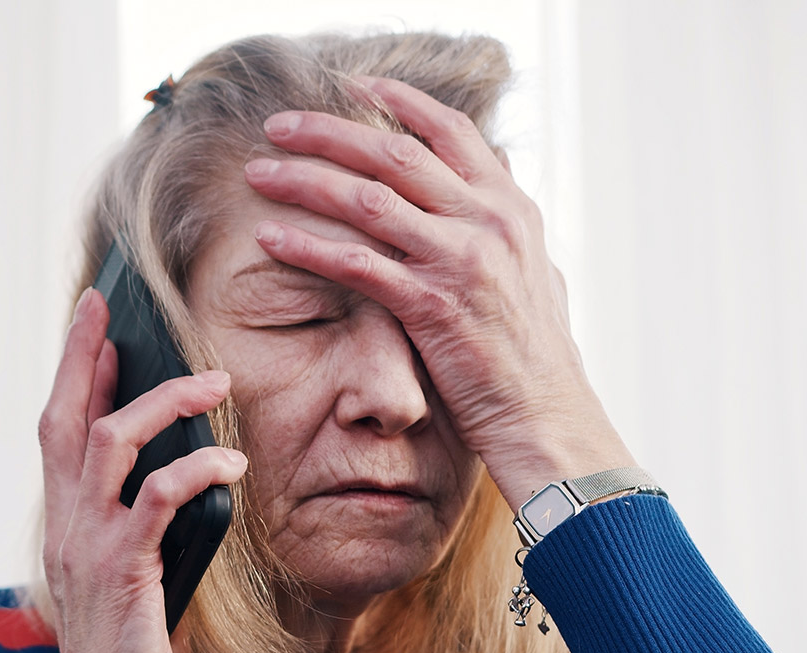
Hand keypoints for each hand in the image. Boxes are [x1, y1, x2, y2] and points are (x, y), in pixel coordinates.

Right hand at [39, 287, 246, 652]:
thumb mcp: (130, 579)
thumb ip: (136, 527)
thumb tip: (177, 475)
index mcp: (64, 526)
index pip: (58, 432)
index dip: (70, 374)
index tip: (90, 324)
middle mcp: (64, 528)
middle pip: (65, 419)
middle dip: (84, 355)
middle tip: (107, 305)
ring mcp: (88, 547)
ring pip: (109, 443)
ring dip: (161, 401)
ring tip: (213, 380)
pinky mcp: (125, 570)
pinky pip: (158, 498)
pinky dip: (196, 467)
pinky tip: (232, 460)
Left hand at [242, 76, 633, 505]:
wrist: (547, 415)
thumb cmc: (532, 355)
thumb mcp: (534, 271)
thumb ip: (504, 226)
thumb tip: (494, 184)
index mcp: (510, 206)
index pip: (450, 131)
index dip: (398, 100)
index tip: (352, 84)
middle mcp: (488, 221)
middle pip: (396, 153)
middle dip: (329, 131)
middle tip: (278, 124)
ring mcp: (460, 260)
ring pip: (368, 199)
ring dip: (305, 180)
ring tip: (259, 174)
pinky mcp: (432, 304)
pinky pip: (356, 263)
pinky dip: (308, 245)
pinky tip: (271, 237)